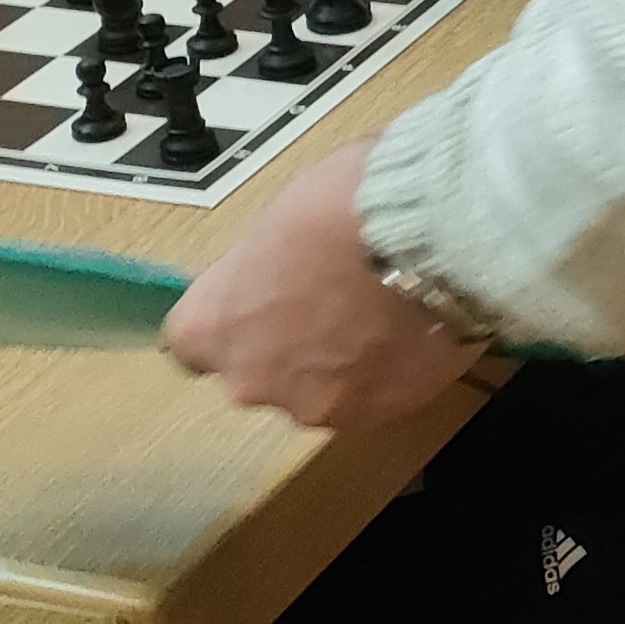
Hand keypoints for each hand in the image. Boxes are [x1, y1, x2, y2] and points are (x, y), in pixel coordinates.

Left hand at [160, 143, 477, 426]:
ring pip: (315, 390)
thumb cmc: (347, 207)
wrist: (433, 238)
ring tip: (383, 316)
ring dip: (339, 364)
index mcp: (212, 325)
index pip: (192, 342)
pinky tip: (411, 332)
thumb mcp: (282, 215)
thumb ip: (268, 263)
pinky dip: (386, 374)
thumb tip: (284, 268)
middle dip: (286, 343)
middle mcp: (250, 380)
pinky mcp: (377, 416)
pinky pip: (371, 398)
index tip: (260, 296)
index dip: (232, 317)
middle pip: (256, 370)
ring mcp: (315, 405)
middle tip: (332, 299)